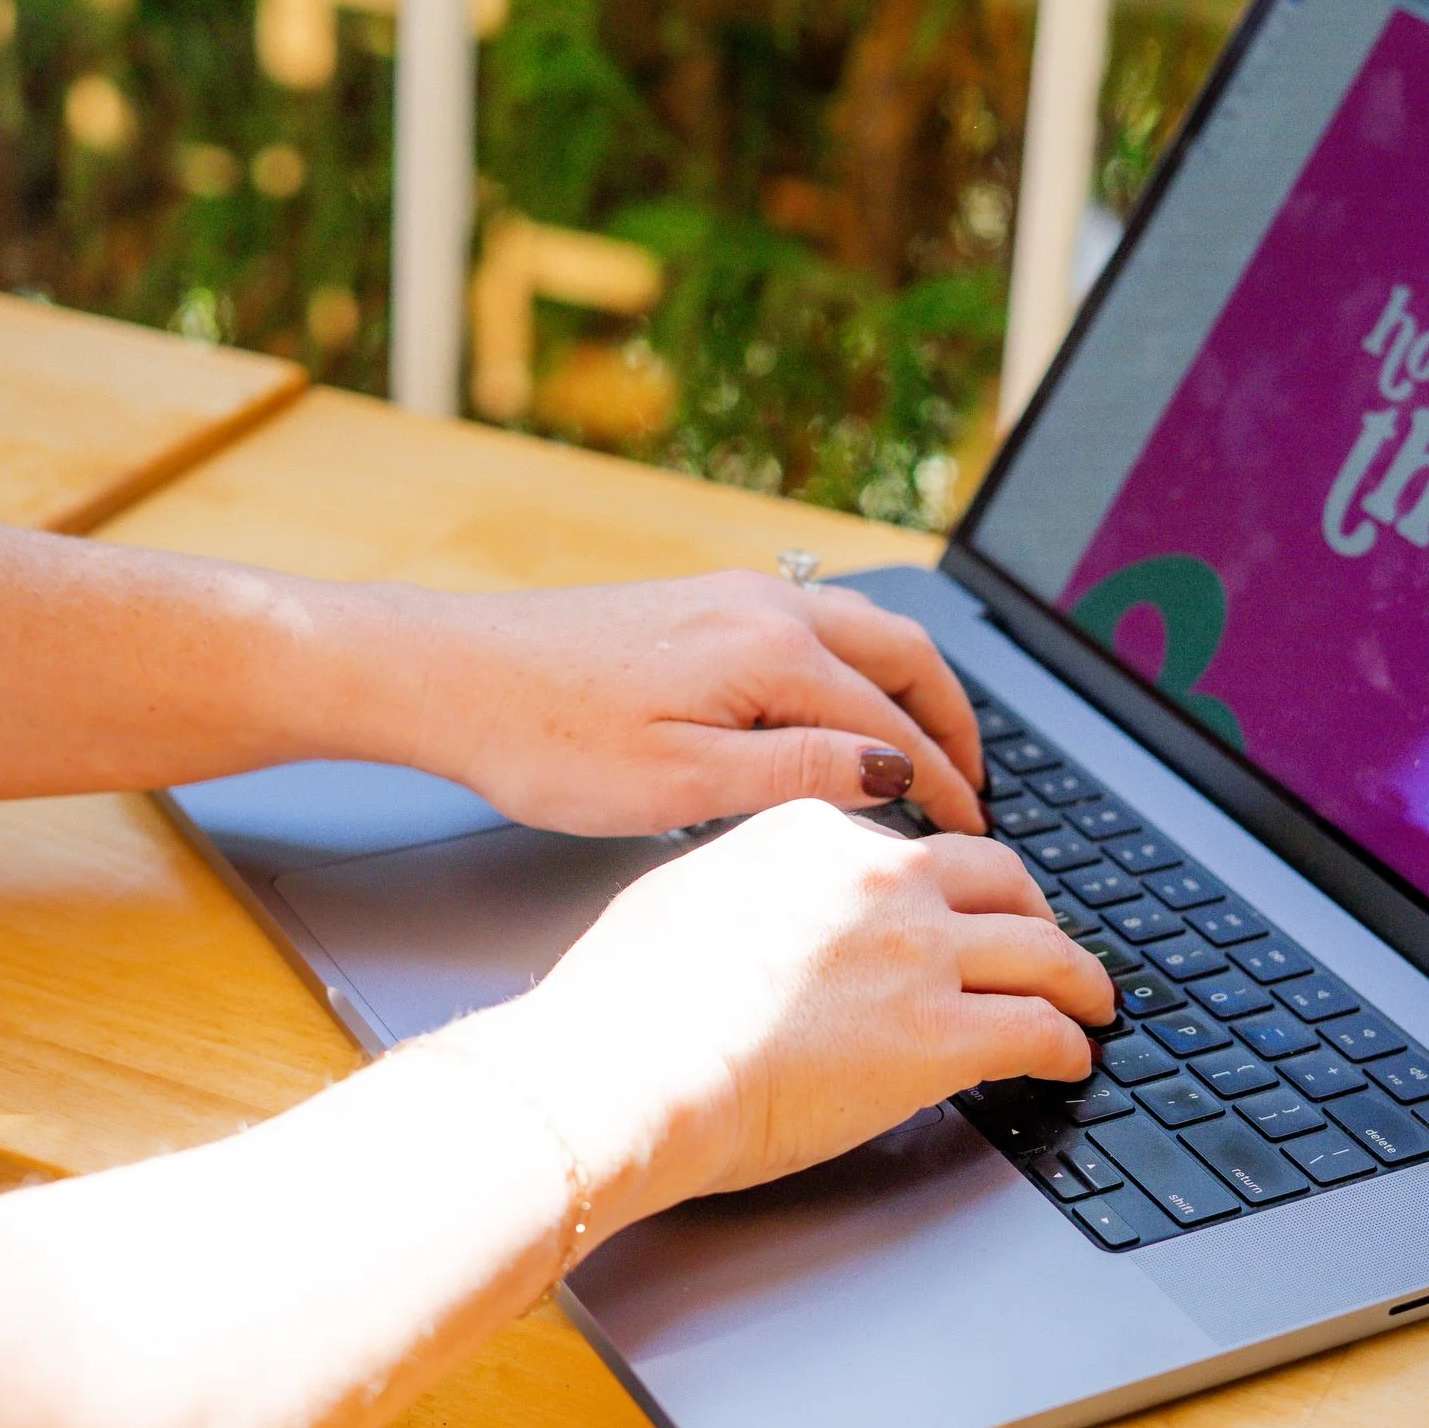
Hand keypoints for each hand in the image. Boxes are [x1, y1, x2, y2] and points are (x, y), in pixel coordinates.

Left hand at [396, 571, 987, 835]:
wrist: (447, 673)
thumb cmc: (547, 739)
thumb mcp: (680, 783)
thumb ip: (799, 771)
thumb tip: (895, 769)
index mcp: (772, 652)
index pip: (894, 723)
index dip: (943, 782)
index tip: (973, 830)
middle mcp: (765, 607)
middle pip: (903, 655)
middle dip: (953, 719)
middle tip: (981, 783)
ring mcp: (733, 596)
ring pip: (864, 631)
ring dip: (910, 687)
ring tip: (929, 747)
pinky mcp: (700, 604)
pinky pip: (818, 625)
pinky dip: (862, 668)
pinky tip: (848, 706)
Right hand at [439, 801, 1112, 1235]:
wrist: (630, 1063)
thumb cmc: (626, 1003)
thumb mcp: (680, 897)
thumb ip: (744, 888)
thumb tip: (756, 907)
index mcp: (813, 835)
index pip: (908, 847)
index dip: (945, 883)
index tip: (956, 904)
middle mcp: (879, 877)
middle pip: (997, 879)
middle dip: (1033, 910)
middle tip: (1047, 939)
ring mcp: (919, 952)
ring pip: (1041, 949)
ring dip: (1078, 978)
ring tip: (1091, 1002)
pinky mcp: (941, 1032)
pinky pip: (1037, 1028)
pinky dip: (1068, 1043)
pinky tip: (1072, 1057)